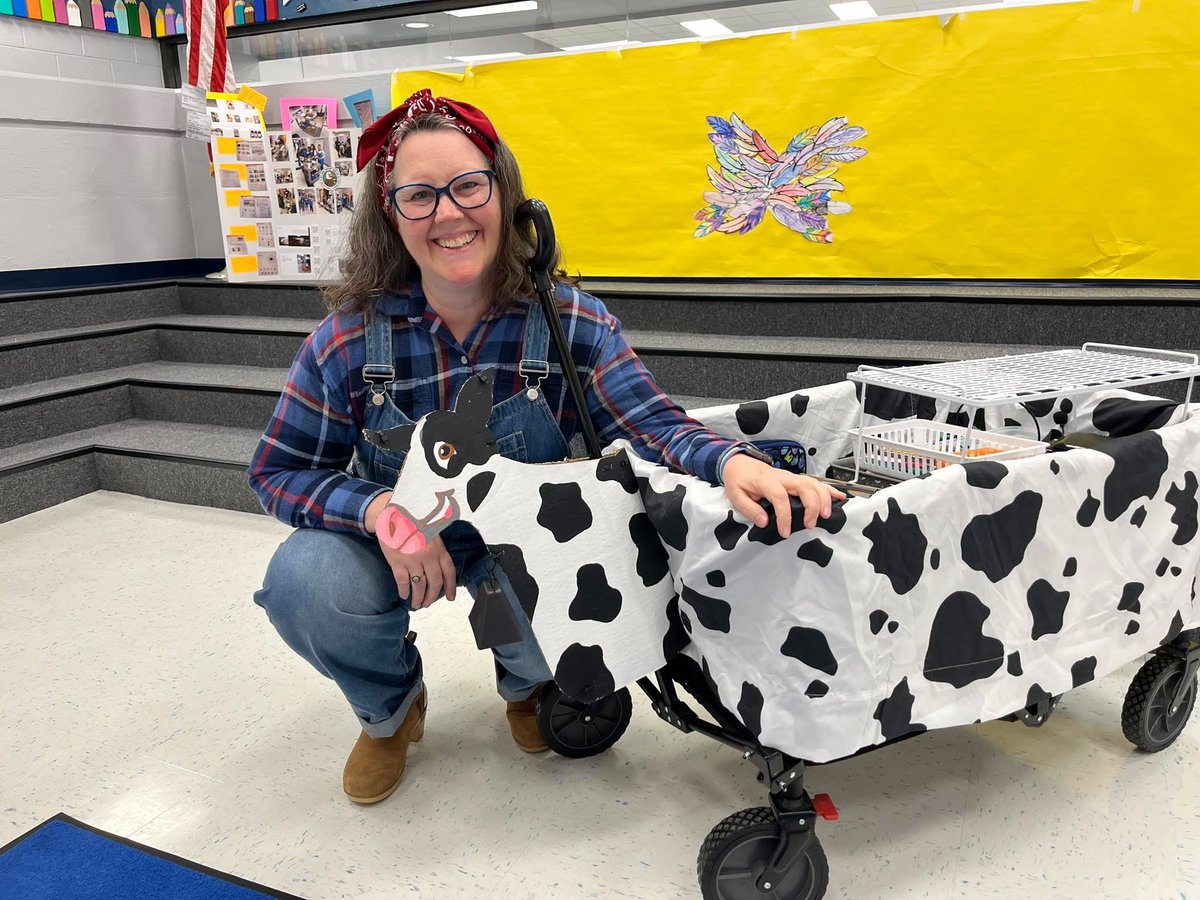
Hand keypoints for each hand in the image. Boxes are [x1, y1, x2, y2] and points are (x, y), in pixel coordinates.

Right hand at [366, 492, 456, 609]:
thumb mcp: (431, 533)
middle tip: (428, 603)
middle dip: (432, 597)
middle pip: (435, 583)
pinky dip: (404, 591)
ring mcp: (413, 560)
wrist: (392, 514)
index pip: (449, 572)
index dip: (451, 587)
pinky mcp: (397, 562)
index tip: (451, 597)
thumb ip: (436, 549)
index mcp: (438, 548)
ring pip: (419, 585)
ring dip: (418, 598)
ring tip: (417, 604)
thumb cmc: (411, 523)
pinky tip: (404, 595)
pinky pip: (402, 582)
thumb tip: (440, 568)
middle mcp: (428, 556)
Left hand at [721, 453, 846, 538]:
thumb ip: (749, 509)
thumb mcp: (735, 496)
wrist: (739, 464)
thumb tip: (764, 522)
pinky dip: (829, 489)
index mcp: (766, 481)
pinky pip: (816, 482)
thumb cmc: (738, 480)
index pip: (779, 497)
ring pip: (813, 483)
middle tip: (810, 524)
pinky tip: (840, 497)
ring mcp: (792, 477)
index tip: (785, 532)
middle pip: (804, 487)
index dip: (785, 516)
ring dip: (823, 498)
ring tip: (826, 515)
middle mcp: (783, 477)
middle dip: (811, 506)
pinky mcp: (797, 479)